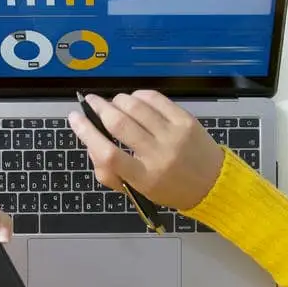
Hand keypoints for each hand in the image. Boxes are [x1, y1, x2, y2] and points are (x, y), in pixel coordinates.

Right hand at [68, 91, 224, 209]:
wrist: (212, 184)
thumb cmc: (171, 188)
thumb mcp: (138, 191)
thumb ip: (110, 172)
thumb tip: (91, 142)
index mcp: (144, 177)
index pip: (108, 153)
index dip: (86, 133)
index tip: (75, 118)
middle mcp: (158, 155)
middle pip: (119, 124)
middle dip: (99, 108)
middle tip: (90, 102)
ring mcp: (174, 135)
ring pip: (136, 107)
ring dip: (118, 100)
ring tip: (113, 103)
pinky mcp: (185, 121)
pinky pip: (156, 99)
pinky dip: (139, 95)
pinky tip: (134, 100)